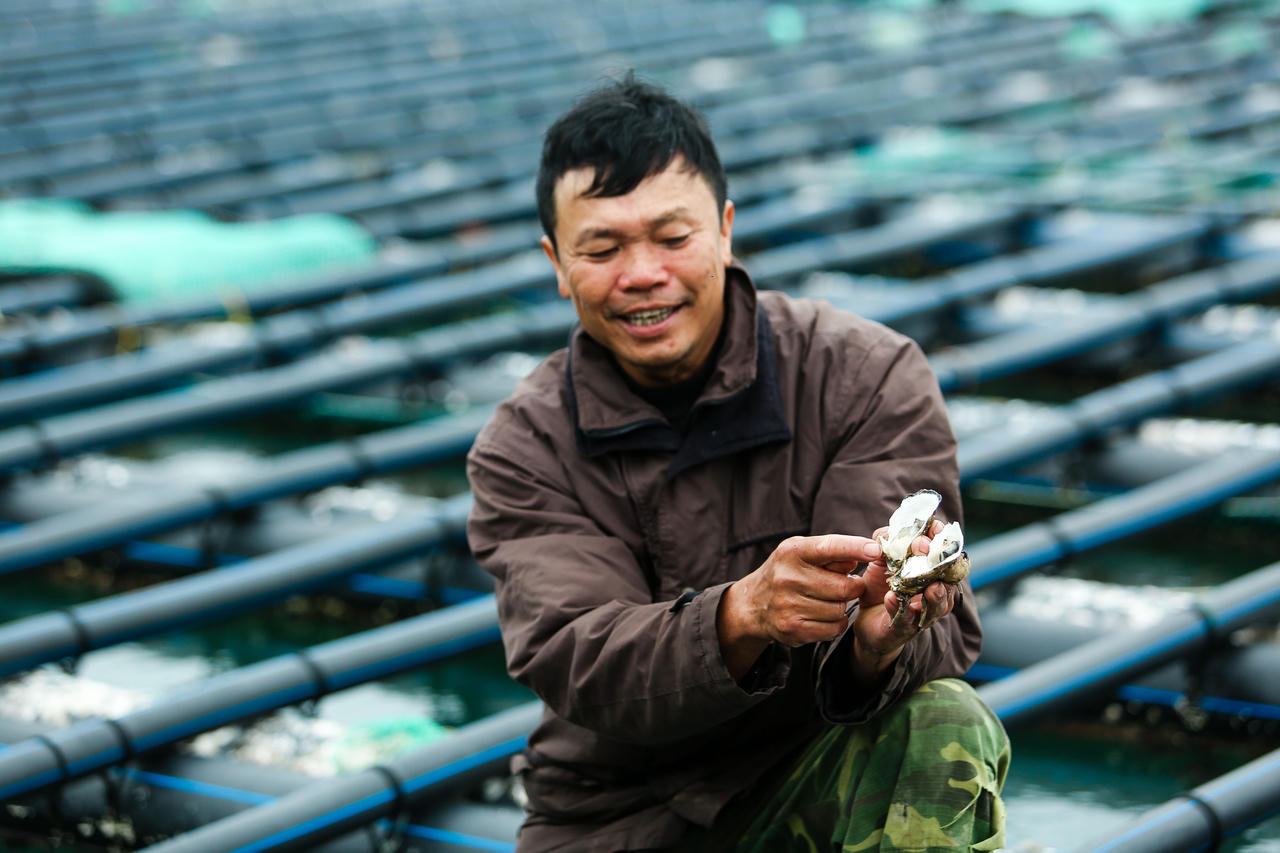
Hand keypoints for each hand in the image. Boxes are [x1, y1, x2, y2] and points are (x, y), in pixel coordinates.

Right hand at [718, 534, 880, 678]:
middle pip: (843, 587)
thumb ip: (833, 551)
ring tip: (830, 600)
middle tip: (850, 585)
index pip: (830, 547)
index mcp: (792, 552)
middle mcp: (787, 578)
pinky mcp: (792, 629)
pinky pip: (833, 628)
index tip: (876, 550)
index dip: (855, 547)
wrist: (754, 604)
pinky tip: (825, 615)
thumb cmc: (787, 571)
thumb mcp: (803, 552)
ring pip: (840, 610)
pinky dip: (836, 623)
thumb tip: (867, 552)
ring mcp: (788, 606)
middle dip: (854, 587)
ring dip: (843, 606)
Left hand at [848, 519, 959, 679]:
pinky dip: (898, 607)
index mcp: (931, 569)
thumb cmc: (879, 585)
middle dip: (938, 563)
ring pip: (937, 603)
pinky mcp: (905, 627)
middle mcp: (934, 589)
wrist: (866, 620)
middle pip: (948, 577)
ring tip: (930, 586)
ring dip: (934, 594)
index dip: (942, 538)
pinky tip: (891, 598)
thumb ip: (885, 540)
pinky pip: (906, 618)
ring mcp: (924, 611)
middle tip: (924, 550)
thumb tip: (888, 532)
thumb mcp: (880, 559)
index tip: (933, 529)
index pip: (947, 550)